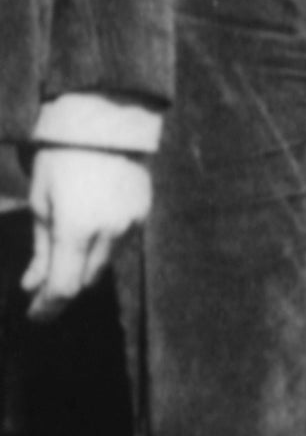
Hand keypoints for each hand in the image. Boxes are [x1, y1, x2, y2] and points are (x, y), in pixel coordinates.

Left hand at [23, 143, 151, 318]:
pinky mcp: (143, 213)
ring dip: (83, 267)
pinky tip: (89, 227)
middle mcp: (108, 233)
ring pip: (104, 265)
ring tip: (66, 250)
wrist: (107, 120)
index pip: (64, 288)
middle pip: (86, 281)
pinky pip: (120, 244)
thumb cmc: (61, 159)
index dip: (47, 308)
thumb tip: (32, 285)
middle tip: (42, 285)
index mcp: (76, 229)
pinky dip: (101, 247)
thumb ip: (40, 249)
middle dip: (63, 287)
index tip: (33, 315)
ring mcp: (131, 224)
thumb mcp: (41, 202)